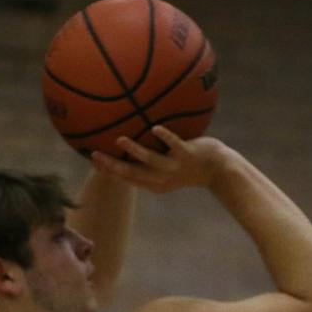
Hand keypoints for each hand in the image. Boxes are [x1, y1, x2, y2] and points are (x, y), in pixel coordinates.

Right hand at [89, 128, 227, 193]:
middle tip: (95, 154)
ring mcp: (176, 167)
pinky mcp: (189, 155)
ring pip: (151, 159)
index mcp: (155, 183)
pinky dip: (166, 137)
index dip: (109, 172)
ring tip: (120, 140)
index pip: (127, 178)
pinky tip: (155, 128)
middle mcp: (163, 179)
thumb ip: (151, 160)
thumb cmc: (191, 166)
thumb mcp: (168, 170)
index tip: (92, 160)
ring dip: (135, 150)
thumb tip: (131, 142)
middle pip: (133, 173)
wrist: (220, 170)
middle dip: (113, 165)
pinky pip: (175, 144)